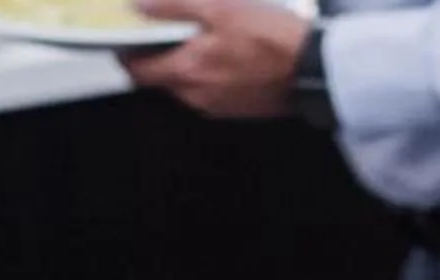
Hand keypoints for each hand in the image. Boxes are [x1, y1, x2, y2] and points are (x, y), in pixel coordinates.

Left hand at [120, 0, 308, 118]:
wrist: (314, 69)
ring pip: (188, 86)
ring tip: (204, 39)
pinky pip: (212, 92)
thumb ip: (172, 7)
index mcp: (187, 72)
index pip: (139, 71)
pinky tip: (228, 55)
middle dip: (159, 58)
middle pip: (162, 80)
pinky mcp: (239, 109)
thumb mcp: (218, 8)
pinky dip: (210, 74)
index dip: (127, 54)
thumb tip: (139, 8)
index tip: (126, 41)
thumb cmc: (270, 38)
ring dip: (188, 65)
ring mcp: (219, 106)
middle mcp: (198, 97)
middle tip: (167, 32)